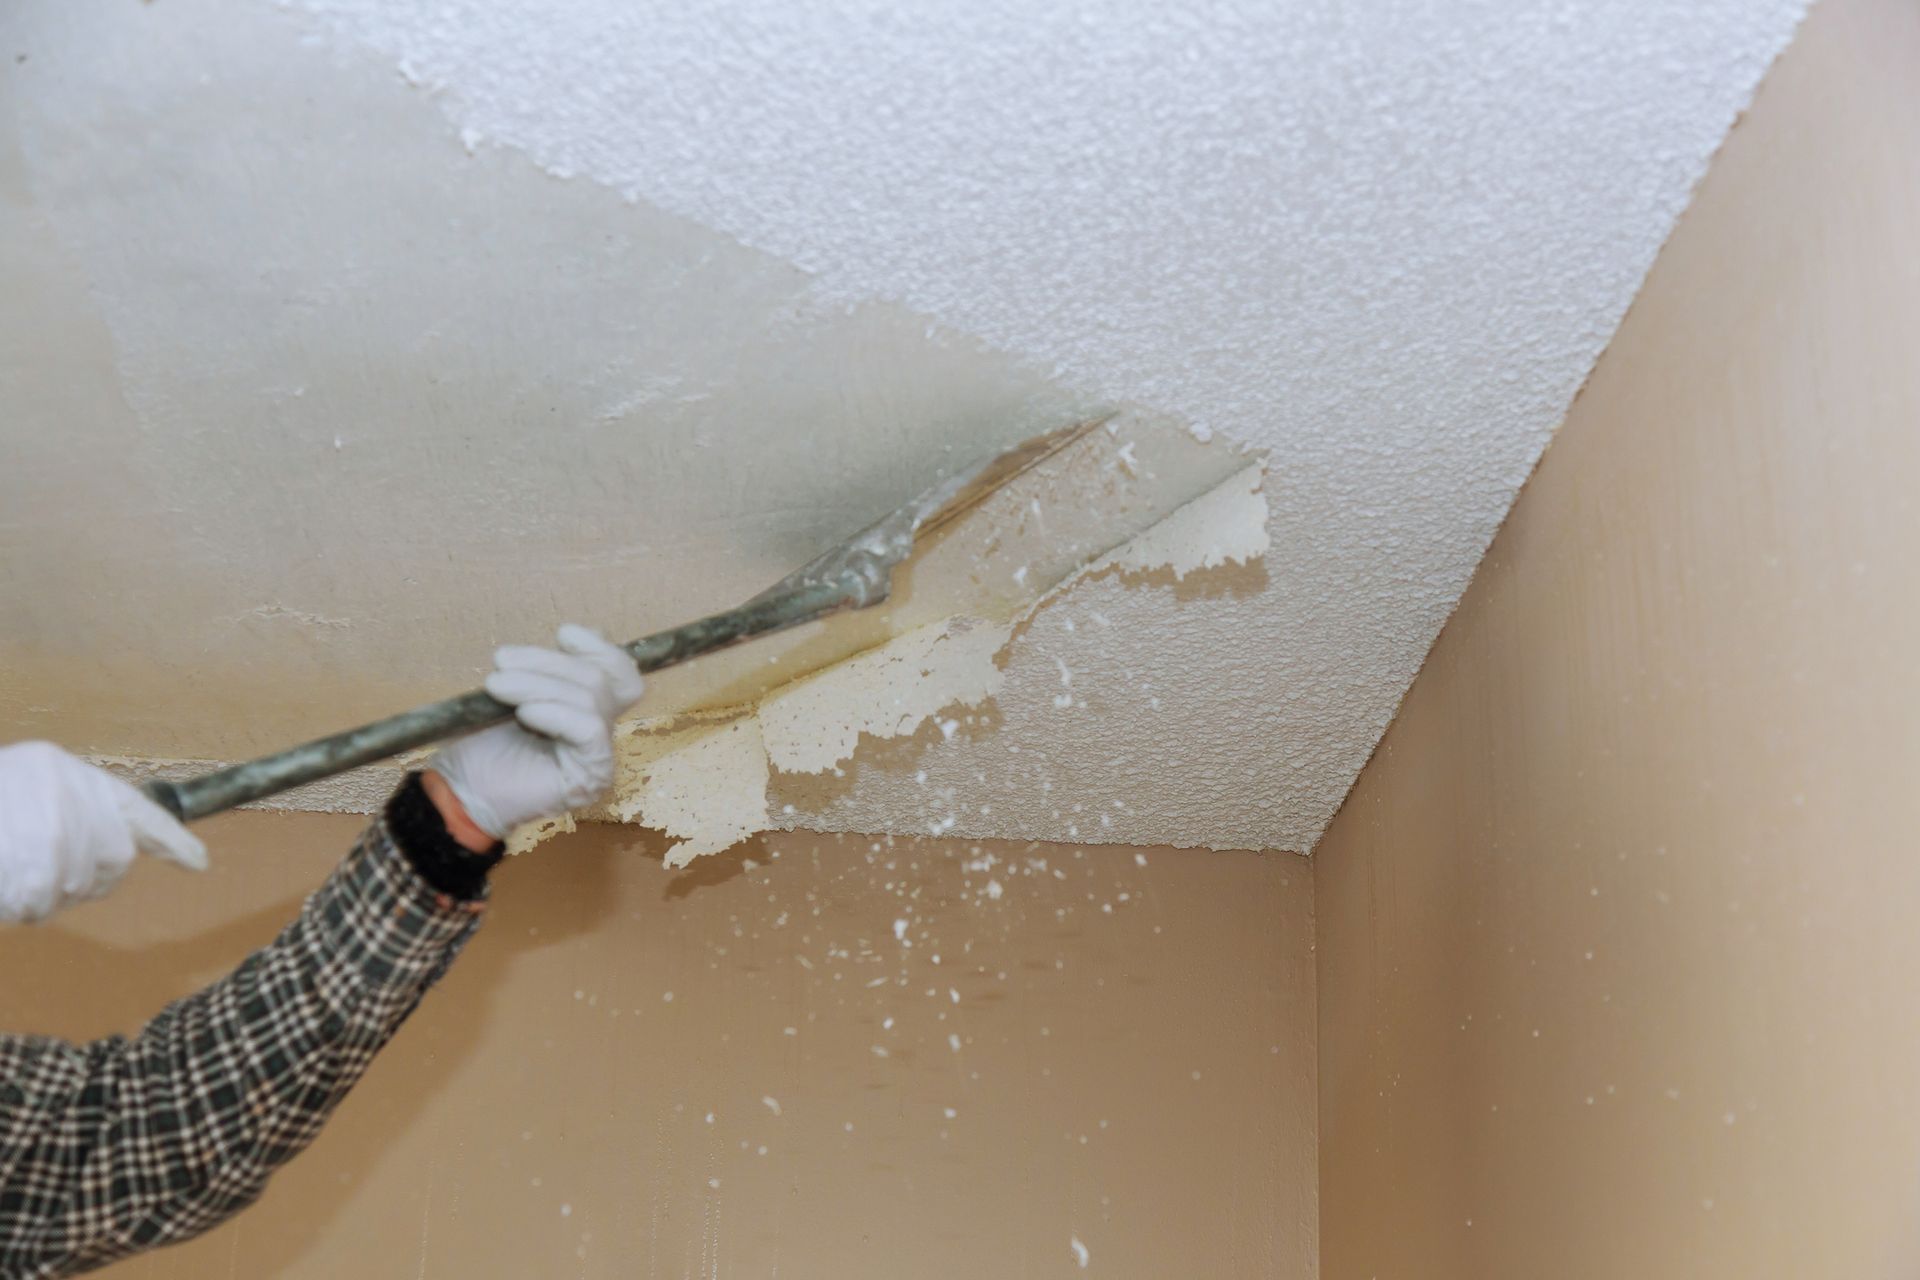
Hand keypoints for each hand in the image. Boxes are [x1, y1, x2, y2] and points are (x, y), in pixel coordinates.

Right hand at [0, 741, 208, 923]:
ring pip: (69, 890)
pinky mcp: (32, 875)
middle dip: (77, 877)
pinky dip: (12, 902)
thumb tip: (116, 856)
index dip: (173, 840)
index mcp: (77, 777)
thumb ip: (77, 814)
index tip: (199, 862)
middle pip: (110, 865)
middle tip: (31, 862)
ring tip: (7, 864)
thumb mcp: (31, 784)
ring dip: (37, 892)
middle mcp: (79, 802)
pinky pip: (35, 903)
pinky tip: (3, 876)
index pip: (143, 813)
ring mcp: (57, 838)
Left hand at [427, 625, 645, 841]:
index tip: (562, 635)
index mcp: (586, 709)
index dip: (599, 647)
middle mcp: (600, 732)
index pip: (619, 672)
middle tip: (501, 661)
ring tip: (497, 686)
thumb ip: (549, 670)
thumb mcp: (516, 692)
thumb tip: (572, 634)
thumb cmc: (482, 744)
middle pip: (599, 678)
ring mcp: (599, 756)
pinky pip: (588, 729)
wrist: (461, 790)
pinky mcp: (593, 775)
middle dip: (548, 662)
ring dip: (538, 685)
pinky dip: (555, 713)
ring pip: (590, 698)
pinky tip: (525, 714)